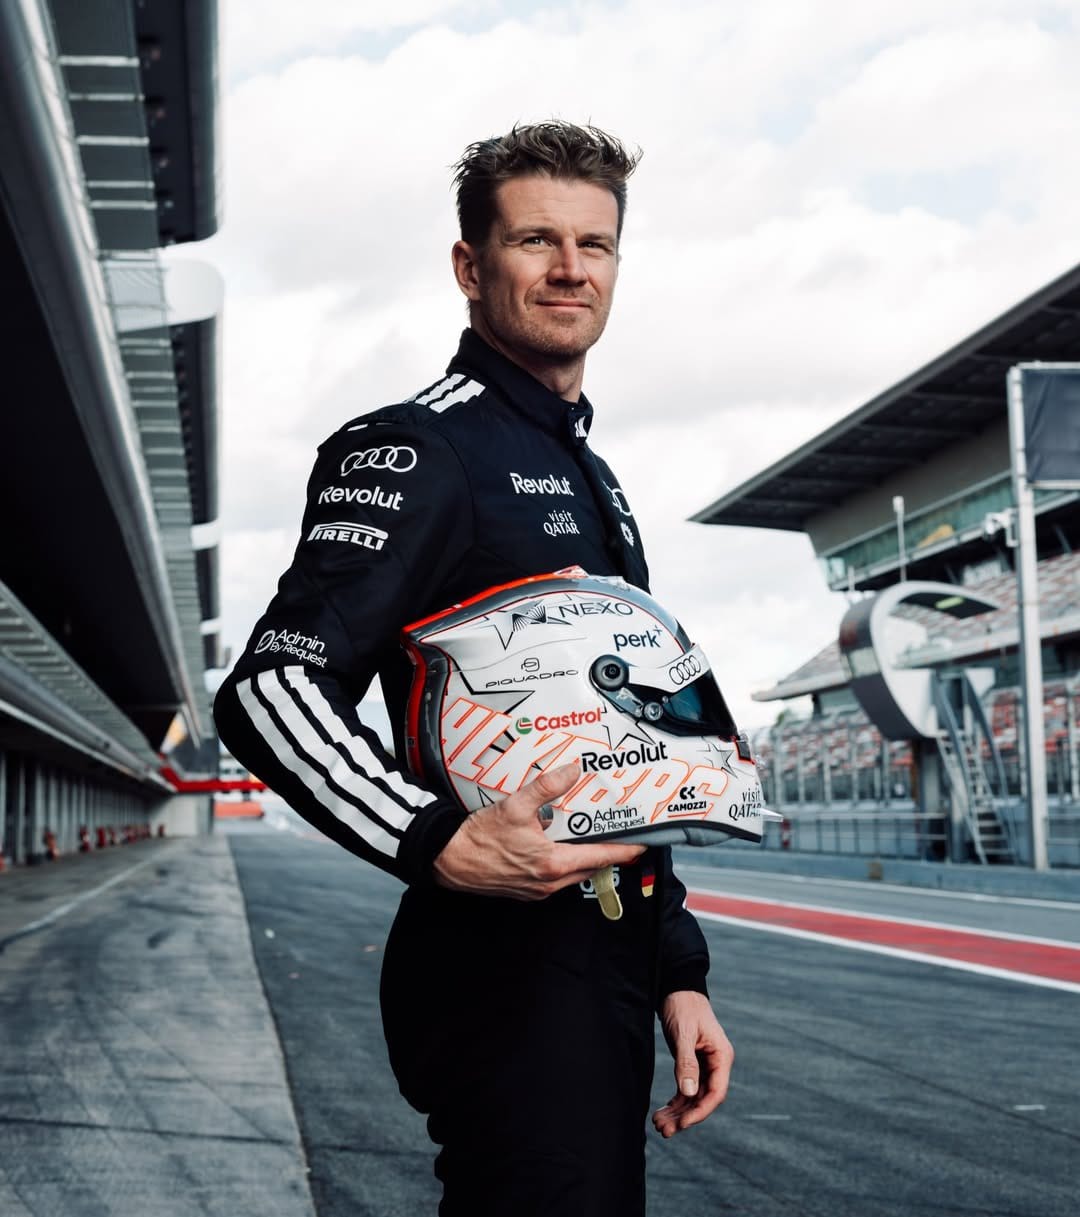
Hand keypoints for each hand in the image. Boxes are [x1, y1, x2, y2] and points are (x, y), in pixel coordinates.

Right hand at [432, 762, 644, 899]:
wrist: (448, 860)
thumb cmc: (478, 838)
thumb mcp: (515, 806)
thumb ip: (546, 787)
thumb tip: (571, 771)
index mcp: (553, 864)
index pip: (601, 857)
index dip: (625, 850)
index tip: (642, 844)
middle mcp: (549, 882)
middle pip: (591, 867)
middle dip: (607, 852)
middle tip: (618, 834)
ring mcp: (538, 889)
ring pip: (574, 874)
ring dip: (585, 857)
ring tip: (591, 836)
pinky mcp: (526, 890)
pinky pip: (556, 878)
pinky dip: (565, 863)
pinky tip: (558, 845)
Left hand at [652, 991, 732, 1137]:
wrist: (677, 988)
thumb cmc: (683, 1007)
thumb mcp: (683, 1034)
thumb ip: (686, 1063)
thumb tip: (688, 1093)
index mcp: (722, 1057)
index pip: (716, 1093)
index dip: (699, 1111)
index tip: (681, 1124)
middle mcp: (716, 1064)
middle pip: (703, 1099)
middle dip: (684, 1117)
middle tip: (663, 1130)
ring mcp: (705, 1065)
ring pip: (693, 1097)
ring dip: (678, 1112)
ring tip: (658, 1125)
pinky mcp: (692, 1064)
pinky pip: (686, 1089)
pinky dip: (675, 1102)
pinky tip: (662, 1112)